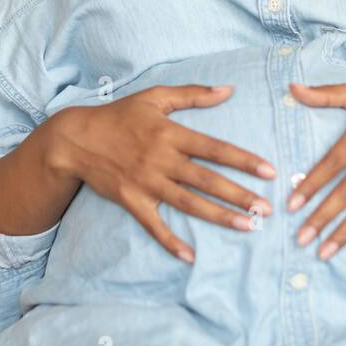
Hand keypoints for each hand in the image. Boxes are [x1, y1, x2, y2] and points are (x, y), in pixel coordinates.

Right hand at [40, 84, 275, 262]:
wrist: (75, 139)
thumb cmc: (119, 115)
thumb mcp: (155, 97)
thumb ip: (193, 94)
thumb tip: (228, 89)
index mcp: (171, 134)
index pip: (215, 149)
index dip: (244, 160)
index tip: (270, 172)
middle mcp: (162, 160)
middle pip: (207, 180)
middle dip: (239, 195)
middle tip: (267, 209)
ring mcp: (146, 183)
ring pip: (189, 203)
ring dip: (219, 217)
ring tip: (247, 227)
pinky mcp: (131, 201)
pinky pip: (154, 225)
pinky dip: (171, 242)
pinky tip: (191, 256)